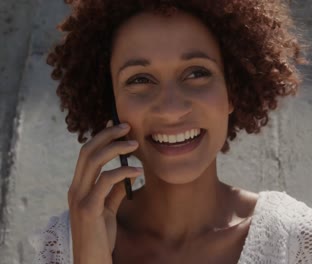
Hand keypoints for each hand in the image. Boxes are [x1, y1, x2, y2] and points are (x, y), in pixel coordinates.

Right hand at [68, 121, 140, 263]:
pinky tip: (138, 171)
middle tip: (126, 125)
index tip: (116, 125)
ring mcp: (80, 198)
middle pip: (87, 151)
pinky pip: (106, 181)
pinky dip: (123, 171)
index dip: (100, 137)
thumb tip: (127, 176)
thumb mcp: (107, 210)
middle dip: (106, 135)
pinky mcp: (89, 209)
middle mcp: (75, 189)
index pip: (85, 154)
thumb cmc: (99, 236)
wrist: (91, 260)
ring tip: (135, 143)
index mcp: (78, 187)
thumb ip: (113, 192)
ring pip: (93, 161)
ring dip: (115, 148)